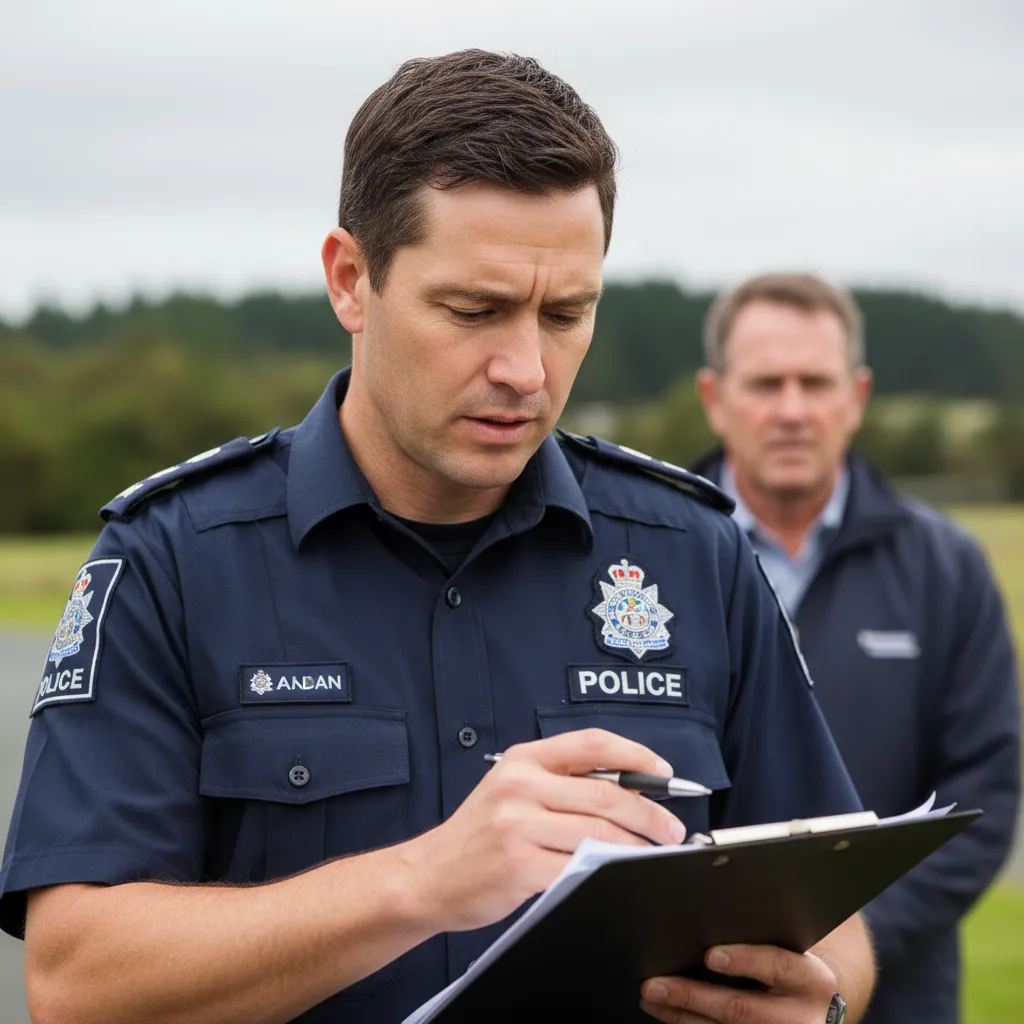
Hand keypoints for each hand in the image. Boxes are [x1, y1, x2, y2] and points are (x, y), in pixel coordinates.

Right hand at [404, 729, 685, 932]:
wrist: (428, 876)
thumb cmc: (477, 836)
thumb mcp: (511, 790)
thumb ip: (559, 783)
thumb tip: (628, 789)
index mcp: (523, 759)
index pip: (592, 744)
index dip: (637, 755)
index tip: (664, 772)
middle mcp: (521, 785)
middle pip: (607, 793)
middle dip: (651, 813)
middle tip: (672, 829)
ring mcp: (519, 825)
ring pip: (601, 831)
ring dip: (638, 845)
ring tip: (654, 852)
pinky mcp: (520, 864)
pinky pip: (581, 865)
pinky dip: (610, 868)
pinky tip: (620, 871)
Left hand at [640, 943, 836, 1022]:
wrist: (821, 1010)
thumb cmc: (794, 970)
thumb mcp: (794, 953)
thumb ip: (761, 940)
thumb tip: (705, 921)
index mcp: (812, 980)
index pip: (778, 965)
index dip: (744, 960)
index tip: (709, 955)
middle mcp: (803, 1017)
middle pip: (742, 1008)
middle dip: (692, 996)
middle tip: (654, 984)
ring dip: (682, 1016)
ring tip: (650, 999)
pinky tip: (669, 1016)